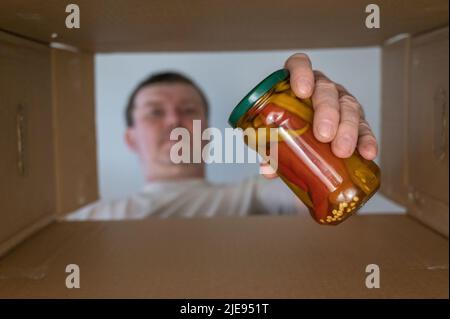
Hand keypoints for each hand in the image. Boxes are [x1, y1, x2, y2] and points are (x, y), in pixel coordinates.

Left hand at [261, 53, 377, 177]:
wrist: (306, 143)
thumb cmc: (286, 132)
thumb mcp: (276, 138)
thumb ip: (270, 150)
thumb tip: (267, 170)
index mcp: (296, 84)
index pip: (299, 65)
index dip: (301, 73)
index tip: (302, 91)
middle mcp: (321, 88)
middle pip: (326, 90)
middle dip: (327, 112)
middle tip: (323, 135)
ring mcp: (341, 102)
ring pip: (348, 107)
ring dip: (347, 129)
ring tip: (341, 150)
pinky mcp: (357, 121)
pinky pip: (364, 128)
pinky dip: (366, 140)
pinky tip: (367, 153)